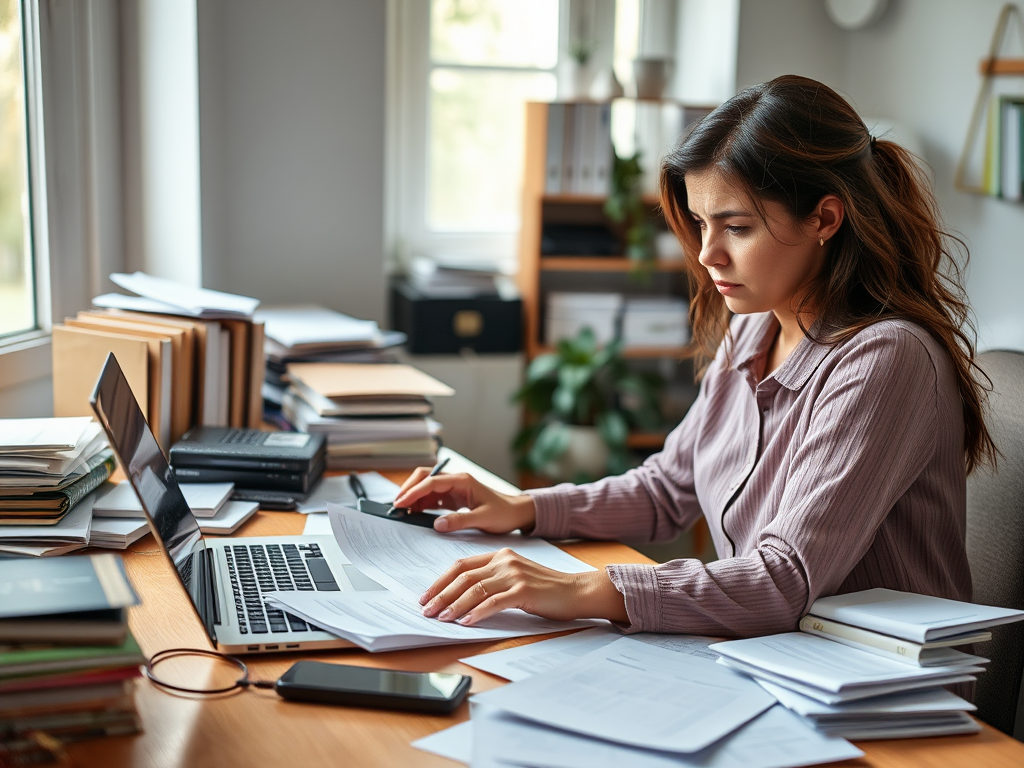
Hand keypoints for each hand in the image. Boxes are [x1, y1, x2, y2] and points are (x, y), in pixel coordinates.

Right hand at [393, 470, 536, 534]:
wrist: (516, 513)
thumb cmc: (503, 513)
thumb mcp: (483, 518)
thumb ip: (460, 521)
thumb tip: (437, 524)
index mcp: (463, 481)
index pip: (432, 482)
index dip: (414, 492)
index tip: (401, 503)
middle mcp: (456, 481)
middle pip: (425, 478)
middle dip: (409, 489)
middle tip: (397, 506)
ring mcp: (454, 488)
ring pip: (427, 487)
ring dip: (414, 497)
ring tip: (403, 512)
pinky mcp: (453, 497)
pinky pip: (432, 497)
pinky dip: (421, 503)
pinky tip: (415, 513)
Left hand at [419, 548, 628, 625]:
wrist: (576, 591)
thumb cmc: (545, 588)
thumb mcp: (515, 577)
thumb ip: (492, 579)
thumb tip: (460, 597)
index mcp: (499, 555)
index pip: (461, 565)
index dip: (440, 581)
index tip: (426, 596)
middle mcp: (504, 560)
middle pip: (464, 576)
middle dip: (441, 595)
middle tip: (427, 610)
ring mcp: (514, 574)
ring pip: (475, 589)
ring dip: (455, 605)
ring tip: (442, 619)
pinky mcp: (524, 590)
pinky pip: (494, 602)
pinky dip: (477, 613)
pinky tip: (467, 622)